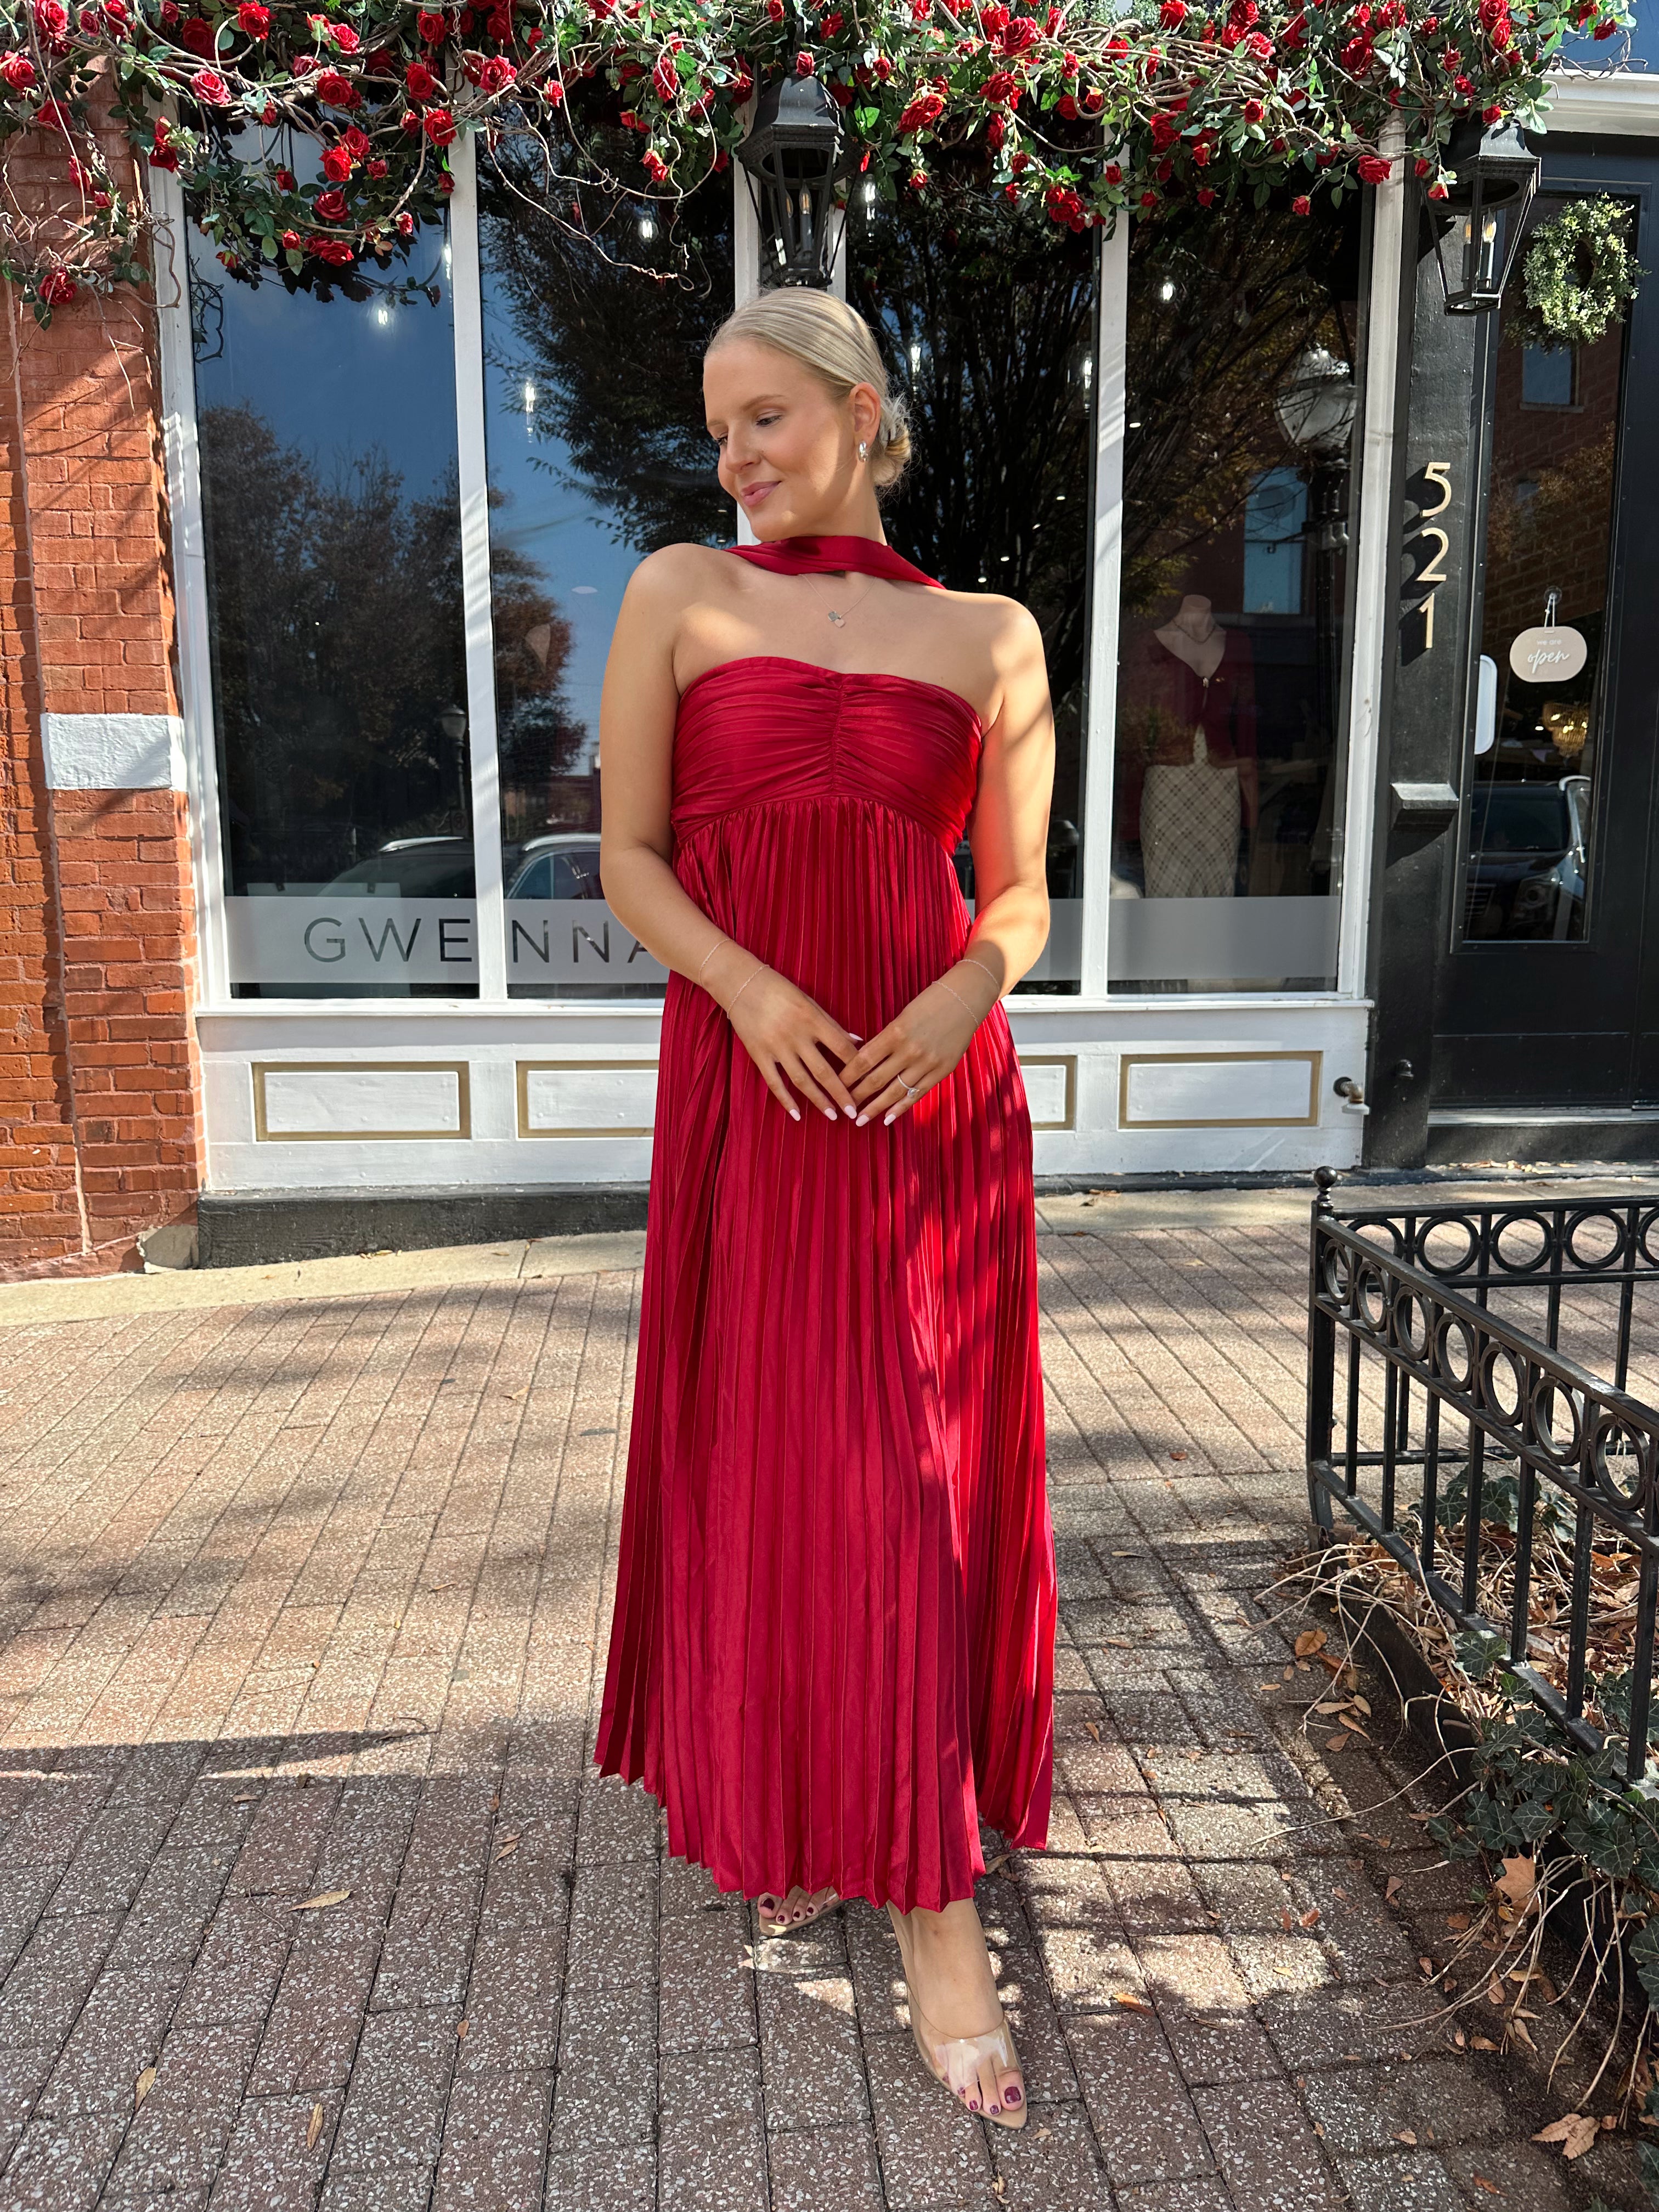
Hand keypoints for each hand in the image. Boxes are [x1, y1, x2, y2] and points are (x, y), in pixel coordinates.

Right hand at [707, 942, 861, 1122]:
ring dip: (818, 1100)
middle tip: (854, 1112)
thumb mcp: (809, 1001)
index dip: (855, 1065)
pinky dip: (786, 1100)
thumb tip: (857, 1041)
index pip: (840, 1046)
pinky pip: (774, 1082)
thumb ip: (831, 1024)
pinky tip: (797, 1115)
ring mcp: (776, 1047)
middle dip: (840, 1093)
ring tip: (833, 1116)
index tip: (868, 1080)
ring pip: (801, 1080)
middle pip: (823, 1070)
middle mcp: (796, 1035)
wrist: (741, 984)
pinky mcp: (759, 1055)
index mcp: (812, 1019)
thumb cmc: (779, 990)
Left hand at [842, 962, 999, 1126]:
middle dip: (856, 1096)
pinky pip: (917, 1094)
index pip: (863, 1060)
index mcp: (895, 1031)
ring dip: (875, 1108)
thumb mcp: (902, 1015)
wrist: (966, 999)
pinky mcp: (941, 1071)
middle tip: (842, 1107)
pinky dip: (901, 1107)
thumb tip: (864, 1060)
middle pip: (875, 1079)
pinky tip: (887, 1118)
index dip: (847, 1076)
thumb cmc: (931, 1001)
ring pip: (894, 1092)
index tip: (835, 1086)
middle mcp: (909, 1050)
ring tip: (860, 1119)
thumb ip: (886, 1039)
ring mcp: (927, 1063)